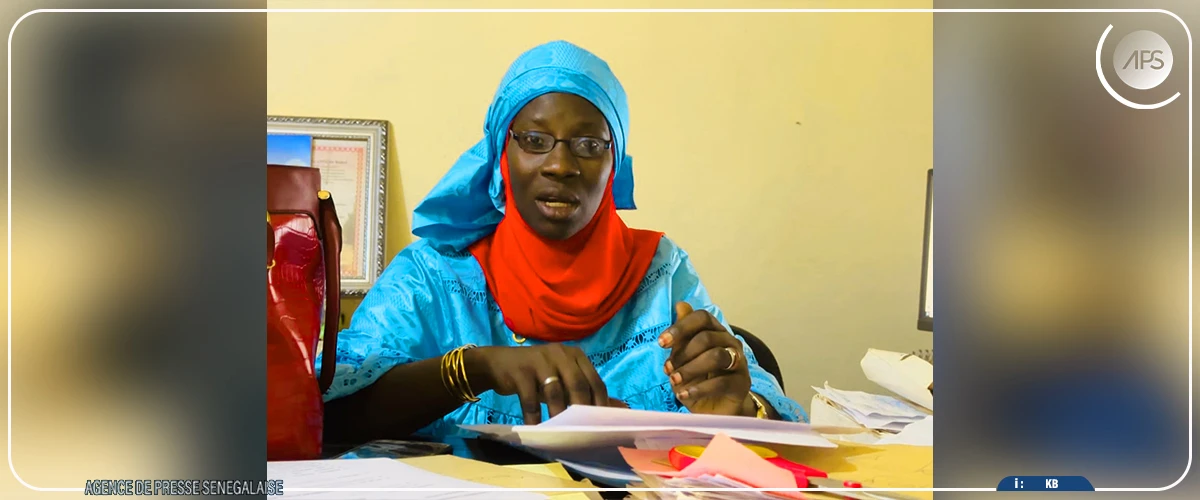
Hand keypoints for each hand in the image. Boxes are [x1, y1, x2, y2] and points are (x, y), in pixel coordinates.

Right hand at [467, 344, 621, 423]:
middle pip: (578, 384)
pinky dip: (533, 414)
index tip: (600, 426)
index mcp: (575, 355)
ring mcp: (540, 360)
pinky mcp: (521, 369)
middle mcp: (560, 353)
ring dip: (557, 414)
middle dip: (581, 410)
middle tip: (582, 433)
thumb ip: (589, 392)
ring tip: (559, 432)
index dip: (600, 404)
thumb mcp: (563, 380)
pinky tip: (534, 427)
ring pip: (555, 391)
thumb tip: (621, 409)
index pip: (595, 381)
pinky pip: (530, 396)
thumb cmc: (536, 375)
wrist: (497, 364)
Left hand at [658, 302, 751, 415]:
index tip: (661, 342)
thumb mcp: (684, 359)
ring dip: (690, 369)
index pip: (702, 317)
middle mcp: (730, 342)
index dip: (681, 327)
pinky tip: (683, 395)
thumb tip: (681, 305)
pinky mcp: (742, 383)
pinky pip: (721, 382)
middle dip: (682, 353)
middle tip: (667, 369)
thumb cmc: (699, 381)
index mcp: (716, 331)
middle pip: (706, 337)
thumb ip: (682, 336)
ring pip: (715, 356)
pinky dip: (698, 389)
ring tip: (674, 380)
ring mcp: (739, 362)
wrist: (716, 410)